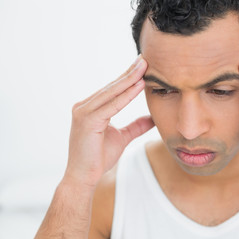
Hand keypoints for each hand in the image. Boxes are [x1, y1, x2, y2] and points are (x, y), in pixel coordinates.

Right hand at [64, 55, 153, 187]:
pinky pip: (112, 105)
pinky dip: (126, 95)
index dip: (128, 77)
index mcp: (91, 108)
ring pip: (112, 93)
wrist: (83, 177)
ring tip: (144, 66)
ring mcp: (83, 112)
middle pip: (112, 87)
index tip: (143, 66)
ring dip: (129, 79)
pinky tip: (138, 85)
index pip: (113, 90)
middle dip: (130, 72)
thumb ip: (136, 126)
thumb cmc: (98, 157)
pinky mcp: (87, 120)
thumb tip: (152, 118)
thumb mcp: (122, 137)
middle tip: (145, 58)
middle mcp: (85, 106)